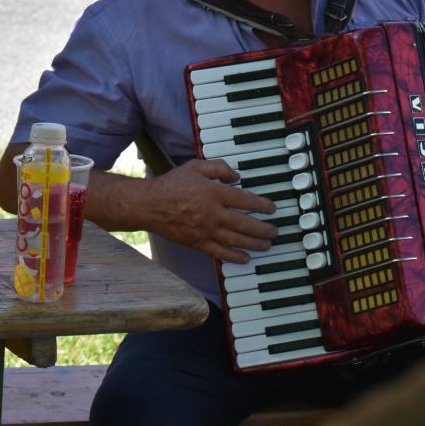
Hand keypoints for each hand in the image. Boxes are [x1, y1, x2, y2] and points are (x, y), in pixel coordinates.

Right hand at [143, 159, 278, 262]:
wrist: (149, 205)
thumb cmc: (172, 184)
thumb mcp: (196, 167)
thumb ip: (219, 168)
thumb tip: (237, 177)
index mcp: (214, 193)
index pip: (245, 200)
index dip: (261, 205)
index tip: (272, 208)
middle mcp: (212, 213)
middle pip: (244, 223)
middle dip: (263, 228)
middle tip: (275, 231)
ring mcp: (205, 230)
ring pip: (236, 240)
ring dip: (254, 243)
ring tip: (267, 244)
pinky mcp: (197, 242)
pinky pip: (219, 252)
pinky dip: (234, 256)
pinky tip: (245, 258)